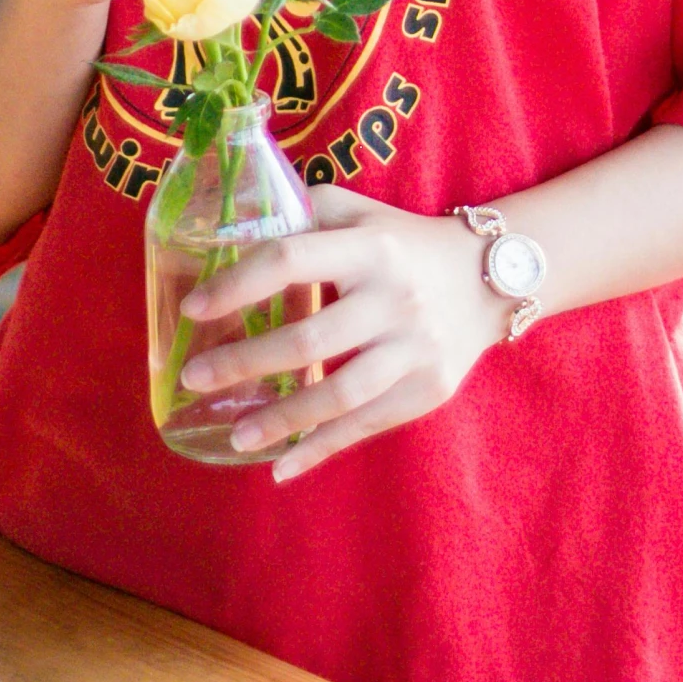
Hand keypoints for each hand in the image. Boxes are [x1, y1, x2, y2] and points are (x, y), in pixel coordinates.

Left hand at [177, 186, 507, 480]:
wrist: (489, 277)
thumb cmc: (403, 243)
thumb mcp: (360, 214)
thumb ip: (304, 216)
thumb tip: (231, 233)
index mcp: (368, 246)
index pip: (290, 260)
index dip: (237, 284)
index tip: (193, 307)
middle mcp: (392, 297)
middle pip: (308, 339)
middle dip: (244, 363)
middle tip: (195, 379)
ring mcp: (414, 347)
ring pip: (338, 394)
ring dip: (280, 420)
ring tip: (235, 437)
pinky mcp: (428, 388)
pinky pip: (366, 426)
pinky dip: (321, 449)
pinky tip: (281, 467)